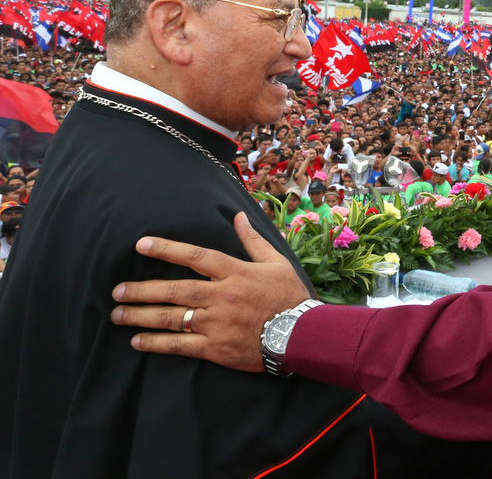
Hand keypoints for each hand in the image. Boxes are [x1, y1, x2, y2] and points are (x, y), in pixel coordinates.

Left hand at [110, 213, 311, 371]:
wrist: (302, 335)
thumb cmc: (290, 296)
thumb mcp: (276, 262)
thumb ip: (253, 240)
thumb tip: (239, 215)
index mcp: (235, 273)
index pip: (195, 257)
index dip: (167, 249)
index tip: (141, 245)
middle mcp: (222, 296)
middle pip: (174, 290)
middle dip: (142, 290)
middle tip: (117, 290)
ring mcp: (217, 323)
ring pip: (171, 318)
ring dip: (141, 316)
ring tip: (118, 314)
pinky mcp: (216, 348)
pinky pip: (180, 345)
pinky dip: (156, 343)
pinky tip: (138, 341)